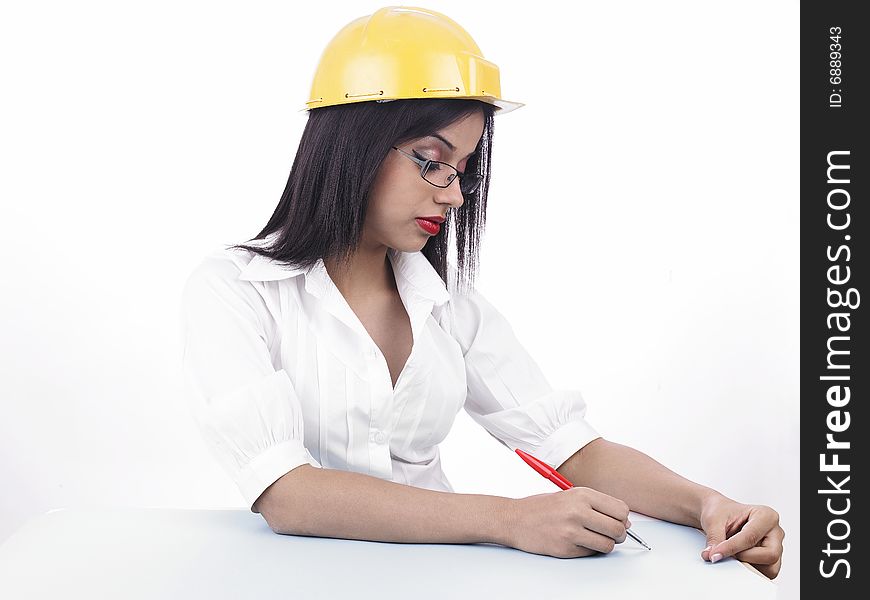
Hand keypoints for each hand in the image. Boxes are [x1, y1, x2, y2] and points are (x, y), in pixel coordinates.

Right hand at [505, 487, 631, 557]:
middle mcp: (578, 511)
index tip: (617, 521)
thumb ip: (597, 505)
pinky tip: (577, 542)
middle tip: (610, 534)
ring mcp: (571, 531)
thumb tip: (625, 521)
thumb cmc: (542, 507)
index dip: (622, 518)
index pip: (621, 509)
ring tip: (593, 539)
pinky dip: (589, 550)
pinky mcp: (565, 548)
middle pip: (618, 529)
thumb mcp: (570, 495)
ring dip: (605, 545)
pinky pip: (590, 553)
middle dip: (619, 535)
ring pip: (608, 545)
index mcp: (582, 494)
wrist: (514, 518)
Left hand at [698, 492, 783, 578]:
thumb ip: (715, 538)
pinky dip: (749, 570)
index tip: (715, 554)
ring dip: (749, 566)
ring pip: (770, 568)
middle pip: (770, 555)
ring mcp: (775, 547)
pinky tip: (737, 559)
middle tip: (726, 555)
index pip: (751, 537)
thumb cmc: (721, 512)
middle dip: (746, 558)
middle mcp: (775, 532)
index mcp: (766, 515)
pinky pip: (765, 573)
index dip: (731, 547)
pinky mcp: (771, 560)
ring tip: (731, 556)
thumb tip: (713, 555)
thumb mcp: (713, 520)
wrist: (719, 515)